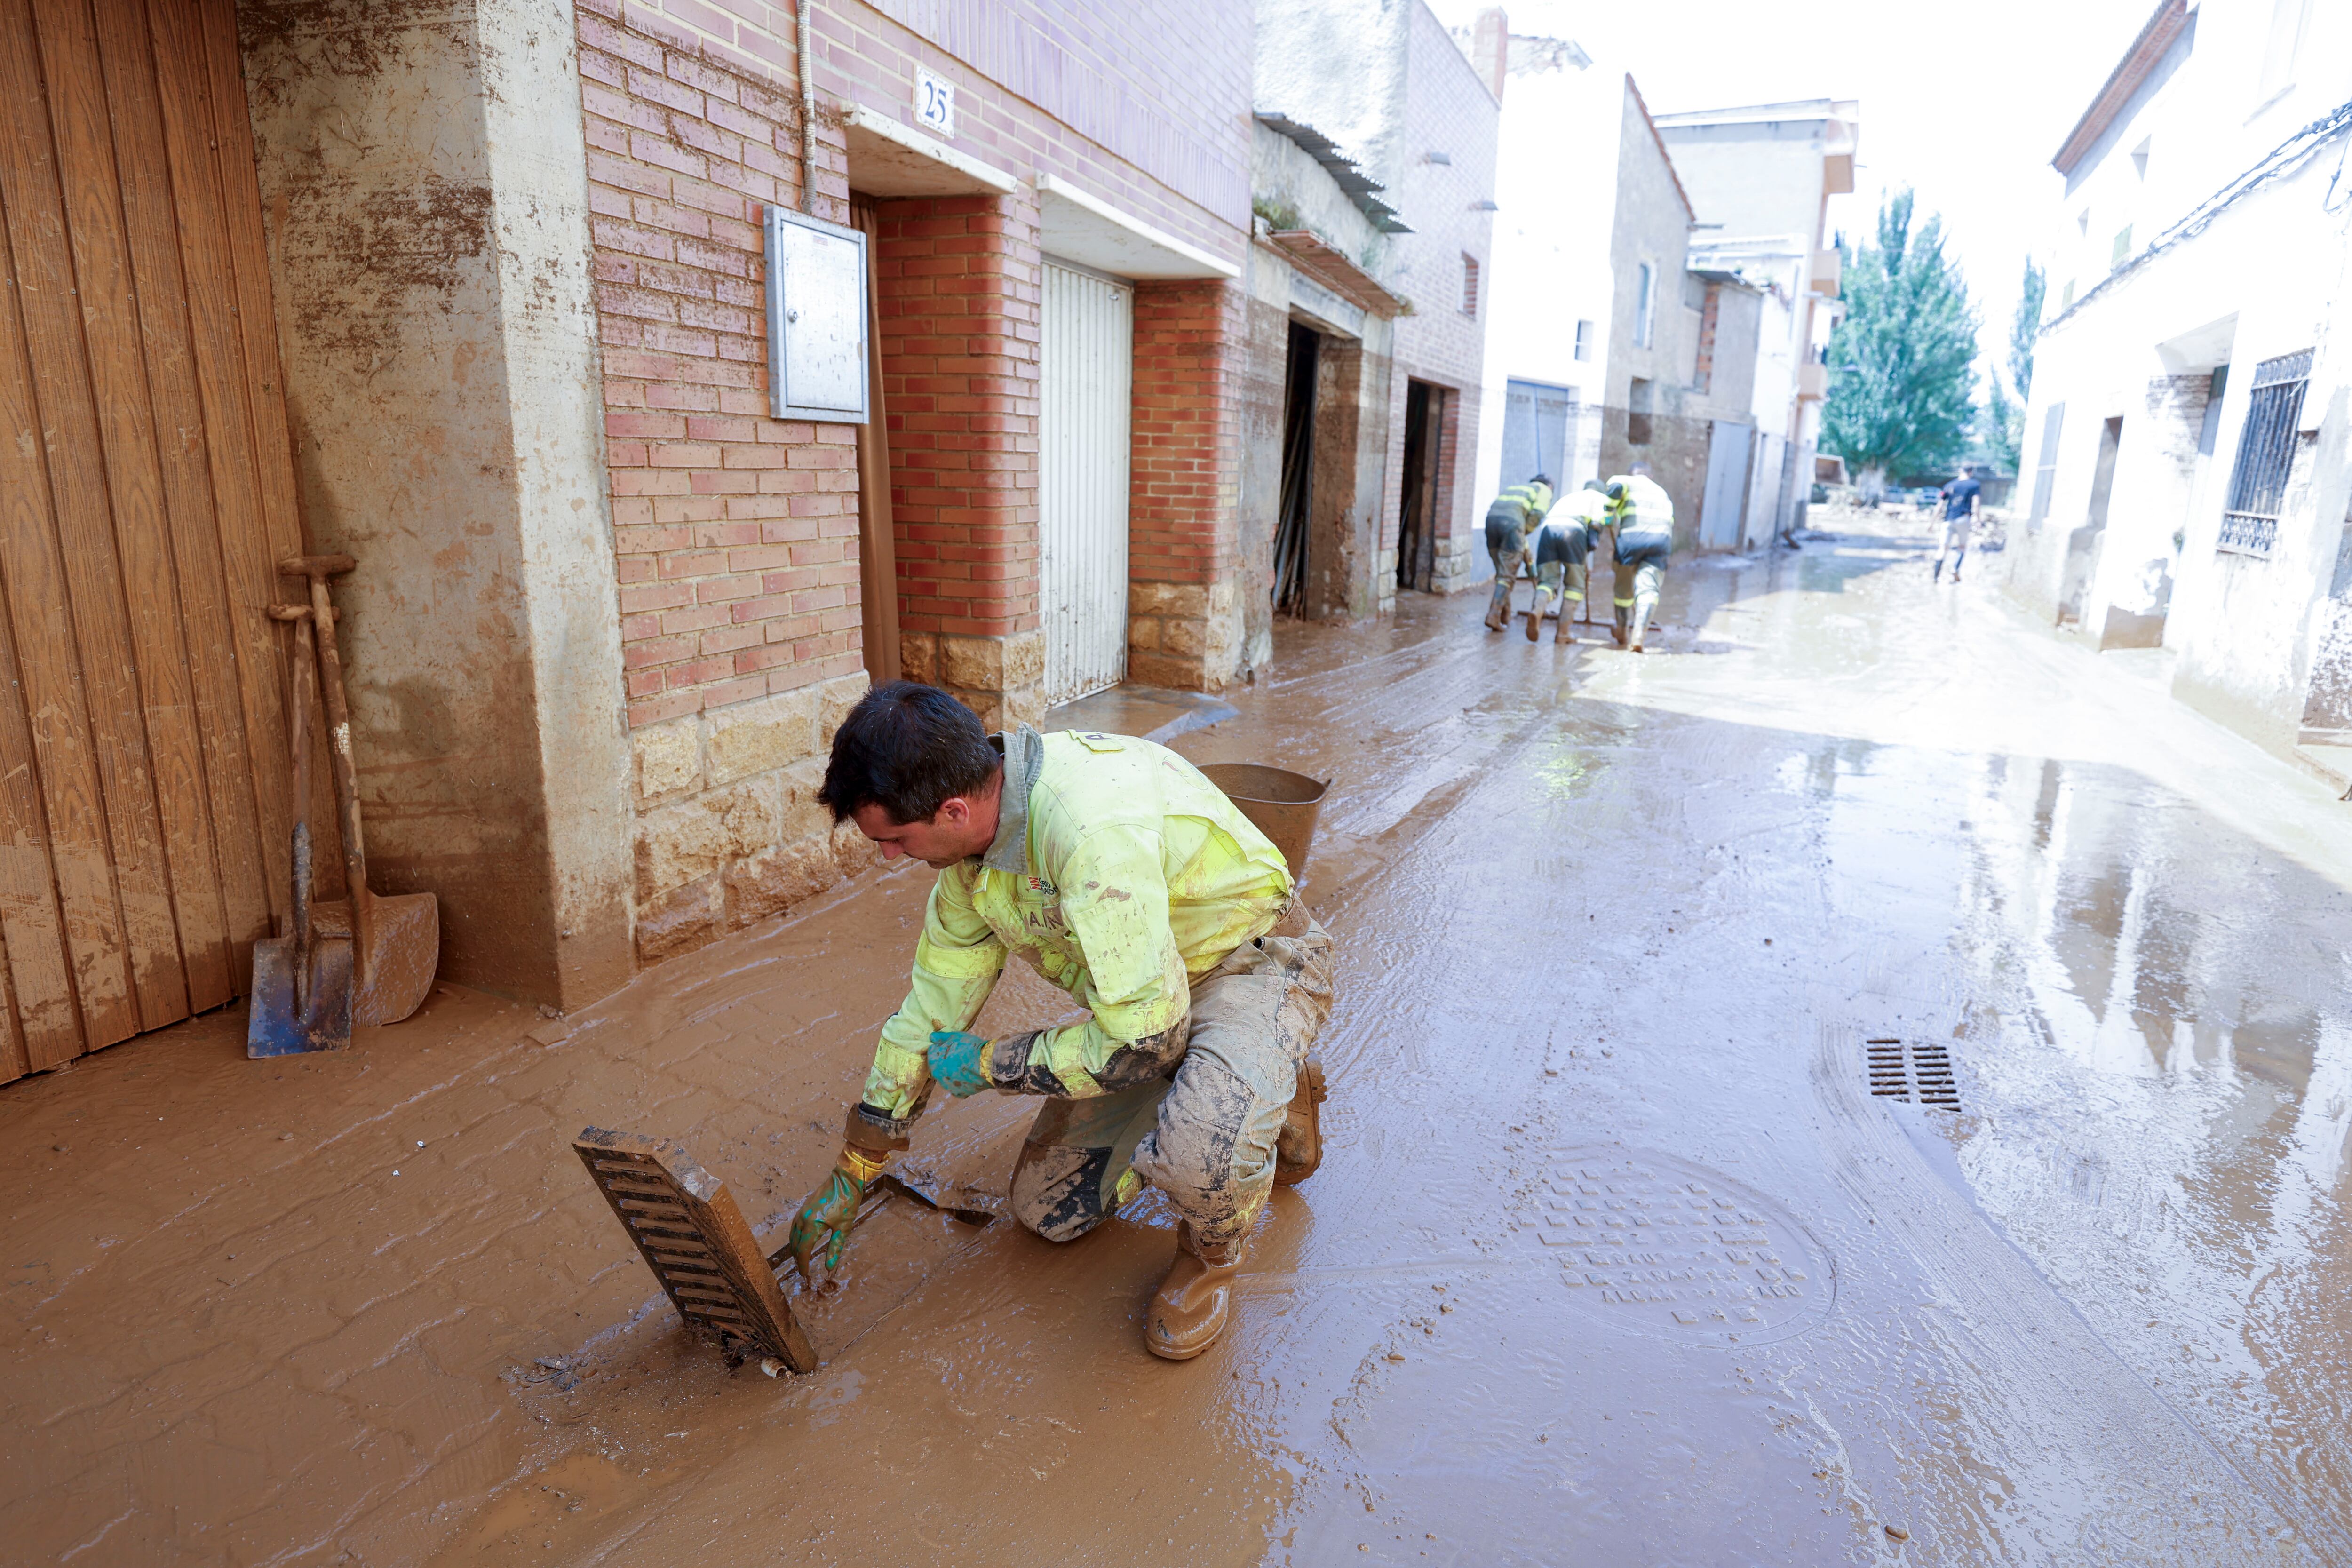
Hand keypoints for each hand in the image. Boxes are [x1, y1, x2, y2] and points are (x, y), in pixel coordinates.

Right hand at [788, 1145, 883, 1282]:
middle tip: (803, 1271)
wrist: (845, 1179)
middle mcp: (802, 1219)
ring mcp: (801, 1212)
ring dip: (796, 1249)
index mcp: (811, 1225)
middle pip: (795, 1245)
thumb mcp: (844, 1228)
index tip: (805, 1276)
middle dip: (798, 1259)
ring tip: (801, 1260)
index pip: (803, 1251)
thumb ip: (835, 1248)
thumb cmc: (847, 1203)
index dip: (803, 1265)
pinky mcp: (803, 1208)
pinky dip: (795, 1238)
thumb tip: (828, 1267)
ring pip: (793, 1236)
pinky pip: (794, 1227)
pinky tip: (801, 1242)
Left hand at [927, 1030, 992, 1097]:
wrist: (986, 1064)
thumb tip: (932, 1037)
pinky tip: (969, 1077)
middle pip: (939, 1066)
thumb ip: (941, 1037)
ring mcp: (947, 1086)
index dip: (943, 1047)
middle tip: (961, 1056)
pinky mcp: (959, 1093)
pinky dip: (961, 1083)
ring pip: (947, 1078)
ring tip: (966, 1067)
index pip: (933, 1051)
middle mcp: (937, 1075)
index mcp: (933, 1060)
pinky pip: (957, 1087)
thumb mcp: (954, 1036)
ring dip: (953, 1073)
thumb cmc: (969, 1048)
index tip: (953, 1046)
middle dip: (946, 1061)